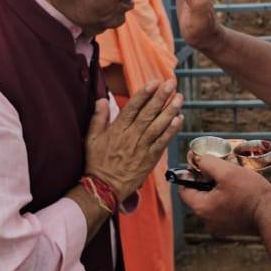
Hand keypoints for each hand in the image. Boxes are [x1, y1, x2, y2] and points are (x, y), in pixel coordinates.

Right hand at [84, 81, 184, 200]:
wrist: (105, 187)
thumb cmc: (97, 162)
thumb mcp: (91, 138)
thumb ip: (98, 118)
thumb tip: (101, 99)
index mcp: (117, 129)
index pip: (132, 107)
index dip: (144, 94)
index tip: (154, 82)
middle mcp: (131, 136)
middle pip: (148, 113)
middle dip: (161, 97)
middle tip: (172, 83)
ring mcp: (142, 147)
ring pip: (158, 126)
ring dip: (170, 111)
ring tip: (179, 98)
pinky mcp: (150, 158)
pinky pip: (163, 142)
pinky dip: (171, 131)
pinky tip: (179, 119)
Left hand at [178, 155, 270, 236]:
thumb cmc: (250, 192)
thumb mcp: (227, 171)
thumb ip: (207, 163)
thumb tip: (198, 160)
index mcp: (201, 208)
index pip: (184, 189)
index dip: (191, 174)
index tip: (203, 165)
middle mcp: (206, 221)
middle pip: (198, 195)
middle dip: (207, 181)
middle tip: (222, 170)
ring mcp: (218, 227)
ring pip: (211, 202)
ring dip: (218, 189)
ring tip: (233, 180)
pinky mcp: (230, 228)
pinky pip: (221, 210)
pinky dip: (227, 200)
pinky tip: (239, 192)